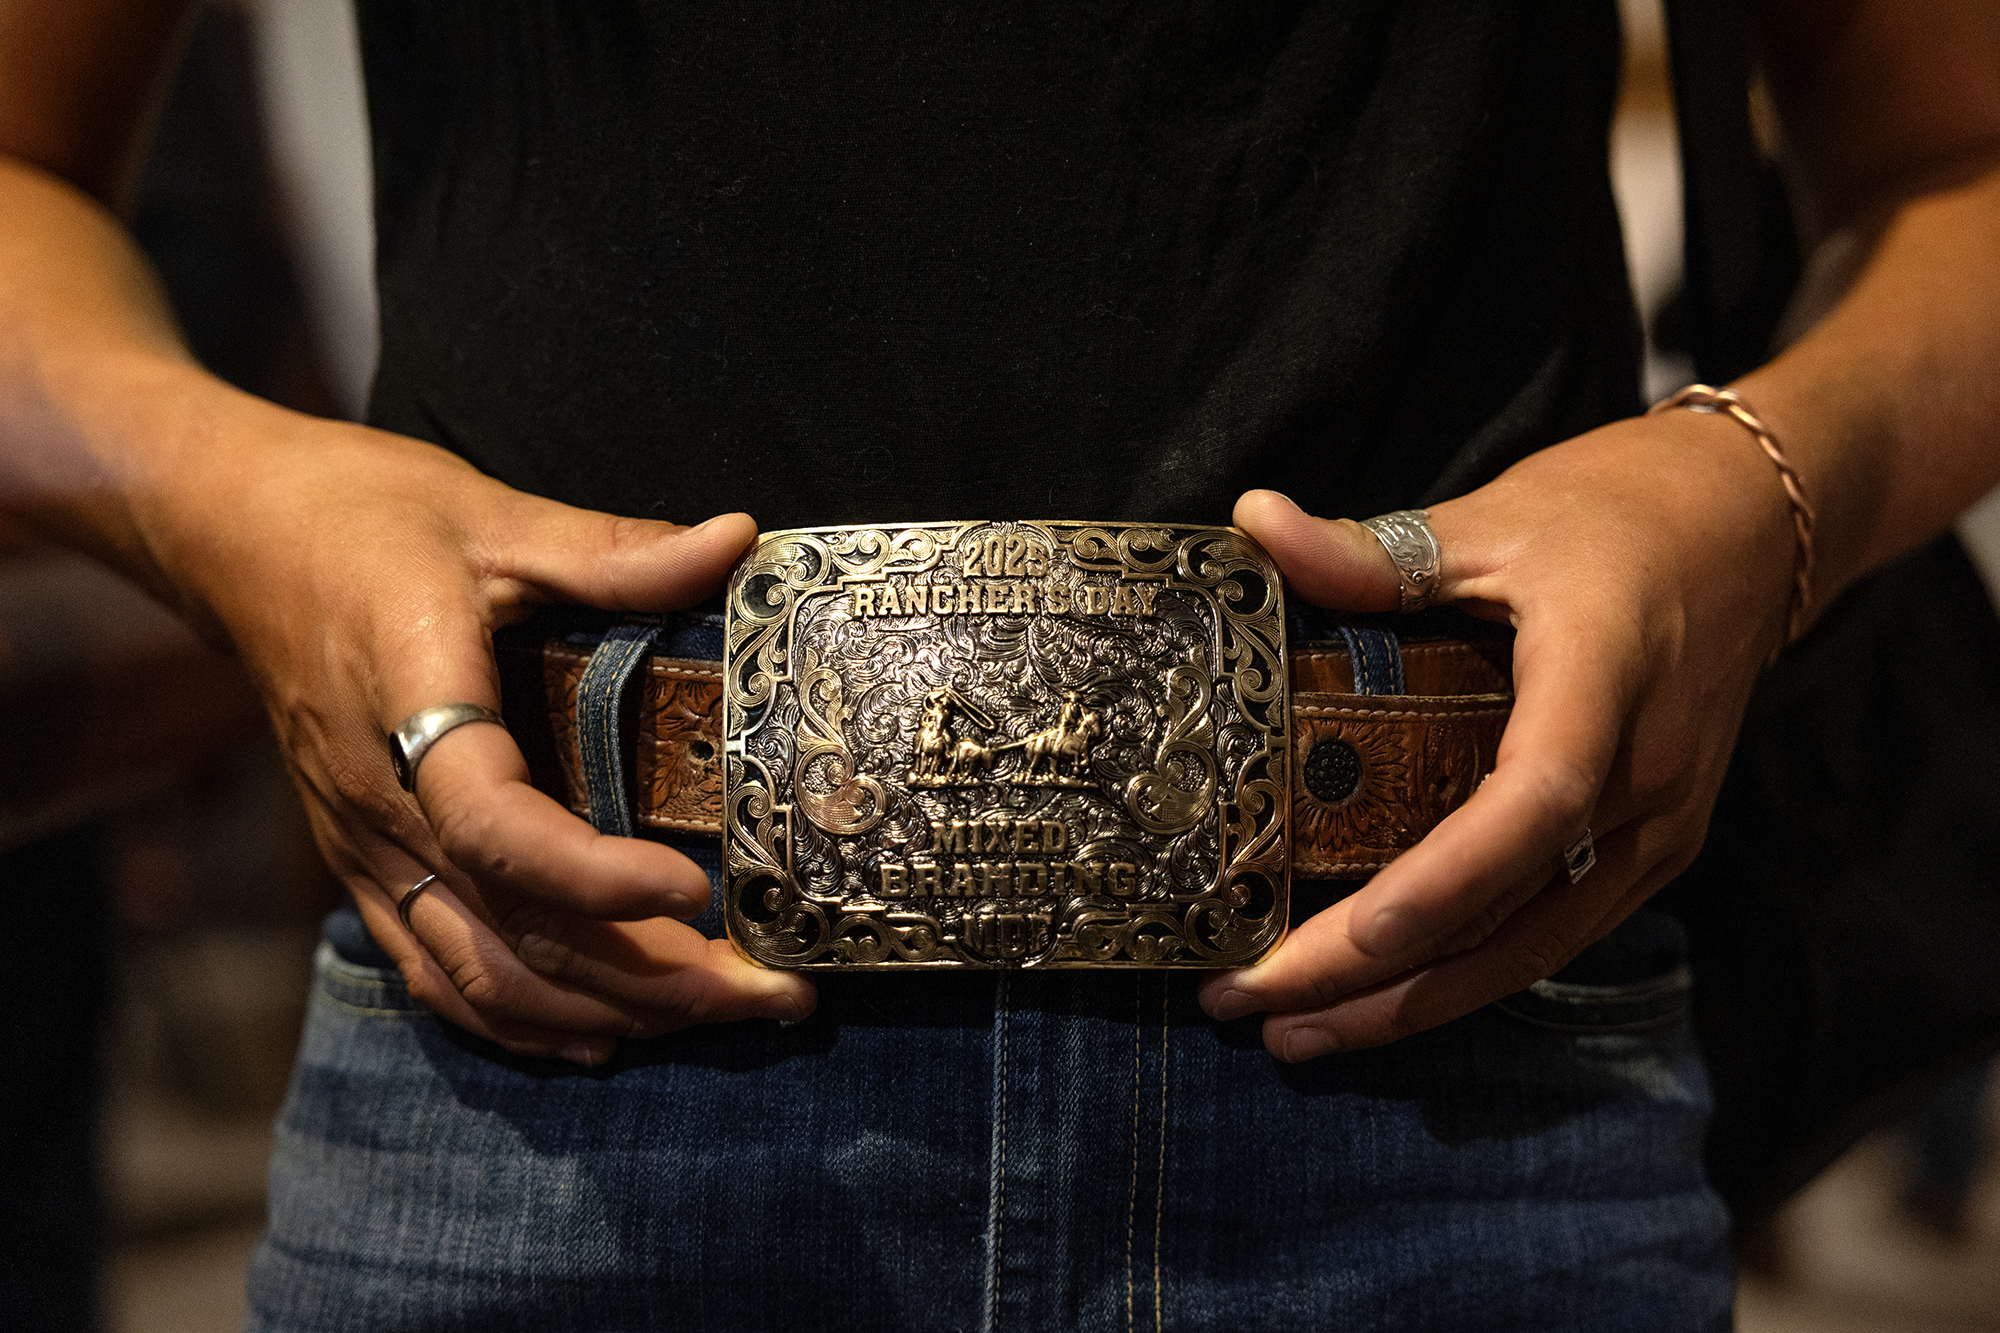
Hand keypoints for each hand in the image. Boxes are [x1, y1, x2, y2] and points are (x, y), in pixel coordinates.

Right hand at [135, 381, 812, 1063]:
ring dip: (603, 1012)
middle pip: (513, 933)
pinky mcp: (362, 865)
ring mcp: (365, 847)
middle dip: (652, 981)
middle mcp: (381, 803)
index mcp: (413, 707)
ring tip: (718, 1015)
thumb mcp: (495, 517)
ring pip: (479, 977)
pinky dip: (518, 1021)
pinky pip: (435, 971)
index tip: (695, 889)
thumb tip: (738, 539)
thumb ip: (614, 551)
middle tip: (773, 992)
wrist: (236, 537)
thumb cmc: (363, 517)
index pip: (496, 826)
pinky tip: (598, 1038)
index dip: (594, 877)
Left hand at [1199, 409, 1799, 1057]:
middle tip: (1252, 1005)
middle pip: (1515, 911)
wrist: (1752, 524)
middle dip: (1381, 978)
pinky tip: (1383, 997)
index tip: (1346, 938)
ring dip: (1415, 1004)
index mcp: (1604, 679)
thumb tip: (1252, 522)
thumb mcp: (1492, 517)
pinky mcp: (1654, 845)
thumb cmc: (1619, 513)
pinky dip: (1466, 974)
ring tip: (1296, 1034)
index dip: (1444, 879)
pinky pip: (1556, 933)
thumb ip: (1370, 552)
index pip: (1535, 800)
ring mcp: (1660, 825)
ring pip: (1534, 948)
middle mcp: (1646, 774)